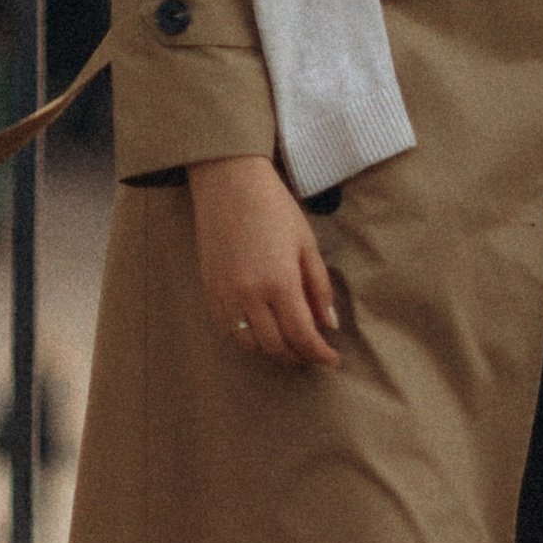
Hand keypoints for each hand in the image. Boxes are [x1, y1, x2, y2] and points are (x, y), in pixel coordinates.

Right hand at [188, 156, 338, 365]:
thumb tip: (328, 324)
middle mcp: (250, 295)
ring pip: (250, 345)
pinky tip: (263, 333)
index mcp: (279, 282)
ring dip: (273, 352)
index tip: (332, 359)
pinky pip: (229, 331)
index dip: (319, 354)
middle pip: (276, 346)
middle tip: (314, 355)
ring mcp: (226, 295)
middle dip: (299, 357)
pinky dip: (248, 340)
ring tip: (291, 347)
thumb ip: (319, 287)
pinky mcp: (210, 290)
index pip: (302, 336)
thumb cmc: (274, 207)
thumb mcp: (307, 243)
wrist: (228, 182)